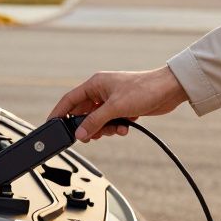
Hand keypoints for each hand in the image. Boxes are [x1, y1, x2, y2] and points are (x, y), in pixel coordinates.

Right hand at [49, 66, 187, 141]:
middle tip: (89, 137)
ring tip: (115, 129)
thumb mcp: (115, 108)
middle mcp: (101, 91)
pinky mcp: (123, 108)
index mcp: (95, 84)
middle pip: (84, 113)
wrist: (169, 90)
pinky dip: (115, 127)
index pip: (69, 100)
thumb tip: (80, 134)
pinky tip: (124, 127)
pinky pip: (110, 121)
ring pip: (98, 120)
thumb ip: (95, 122)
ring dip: (104, 128)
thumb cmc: (144, 89)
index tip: (51, 125)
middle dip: (87, 126)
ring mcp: (112, 100)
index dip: (59, 113)